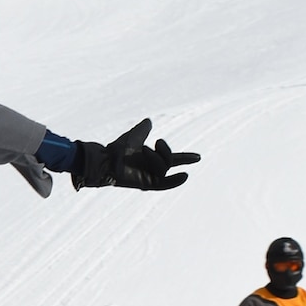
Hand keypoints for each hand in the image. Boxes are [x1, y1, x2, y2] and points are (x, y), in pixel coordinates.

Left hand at [71, 119, 200, 190]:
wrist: (107, 158)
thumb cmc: (117, 149)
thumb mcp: (135, 135)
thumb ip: (143, 129)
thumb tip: (149, 121)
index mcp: (151, 159)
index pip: (172, 159)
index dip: (185, 158)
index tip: (198, 157)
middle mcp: (152, 169)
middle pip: (170, 161)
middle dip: (169, 152)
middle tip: (158, 142)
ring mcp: (150, 177)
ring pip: (164, 167)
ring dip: (156, 157)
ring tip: (144, 151)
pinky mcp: (146, 184)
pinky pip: (164, 184)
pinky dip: (175, 181)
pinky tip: (185, 175)